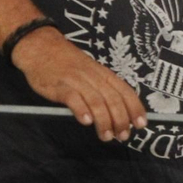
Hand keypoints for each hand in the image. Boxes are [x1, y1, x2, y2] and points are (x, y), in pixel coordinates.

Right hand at [10, 27, 146, 141]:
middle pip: (112, 99)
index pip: (125, 91)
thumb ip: (103, 89)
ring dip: (104, 120)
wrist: (41, 47)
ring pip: (96, 101)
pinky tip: (86, 121)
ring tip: (106, 136)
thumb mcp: (91, 72)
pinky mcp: (59, 85)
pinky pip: (73, 98)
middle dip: (121, 119)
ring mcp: (76, 80)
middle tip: (123, 136)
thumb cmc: (68, 63)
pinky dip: (81, 110)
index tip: (141, 124)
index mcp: (104, 74)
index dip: (135, 108)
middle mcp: (93, 77)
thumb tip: (119, 113)